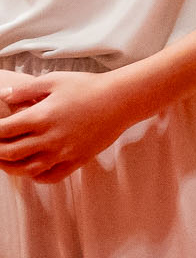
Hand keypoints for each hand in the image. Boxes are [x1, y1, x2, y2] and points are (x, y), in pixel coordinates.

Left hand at [0, 70, 147, 183]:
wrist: (122, 99)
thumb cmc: (89, 86)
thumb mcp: (54, 80)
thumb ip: (25, 90)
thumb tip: (3, 97)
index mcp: (42, 116)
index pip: (4, 131)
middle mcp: (50, 138)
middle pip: (10, 153)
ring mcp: (64, 152)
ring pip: (27, 169)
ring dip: (11, 168)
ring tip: (5, 162)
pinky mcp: (78, 160)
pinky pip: (51, 177)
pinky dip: (36, 177)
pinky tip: (31, 170)